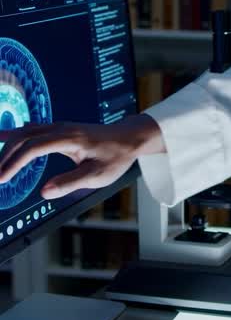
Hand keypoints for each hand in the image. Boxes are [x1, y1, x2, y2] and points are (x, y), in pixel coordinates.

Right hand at [0, 113, 165, 197]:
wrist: (129, 137)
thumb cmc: (115, 157)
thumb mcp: (97, 175)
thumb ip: (70, 183)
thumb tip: (44, 193)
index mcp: (69, 138)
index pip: (33, 148)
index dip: (14, 163)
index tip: (2, 178)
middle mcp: (61, 128)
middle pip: (24, 137)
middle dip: (6, 156)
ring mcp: (60, 126)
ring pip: (26, 132)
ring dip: (8, 145)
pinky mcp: (60, 129)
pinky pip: (33, 130)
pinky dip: (16, 137)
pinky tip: (4, 138)